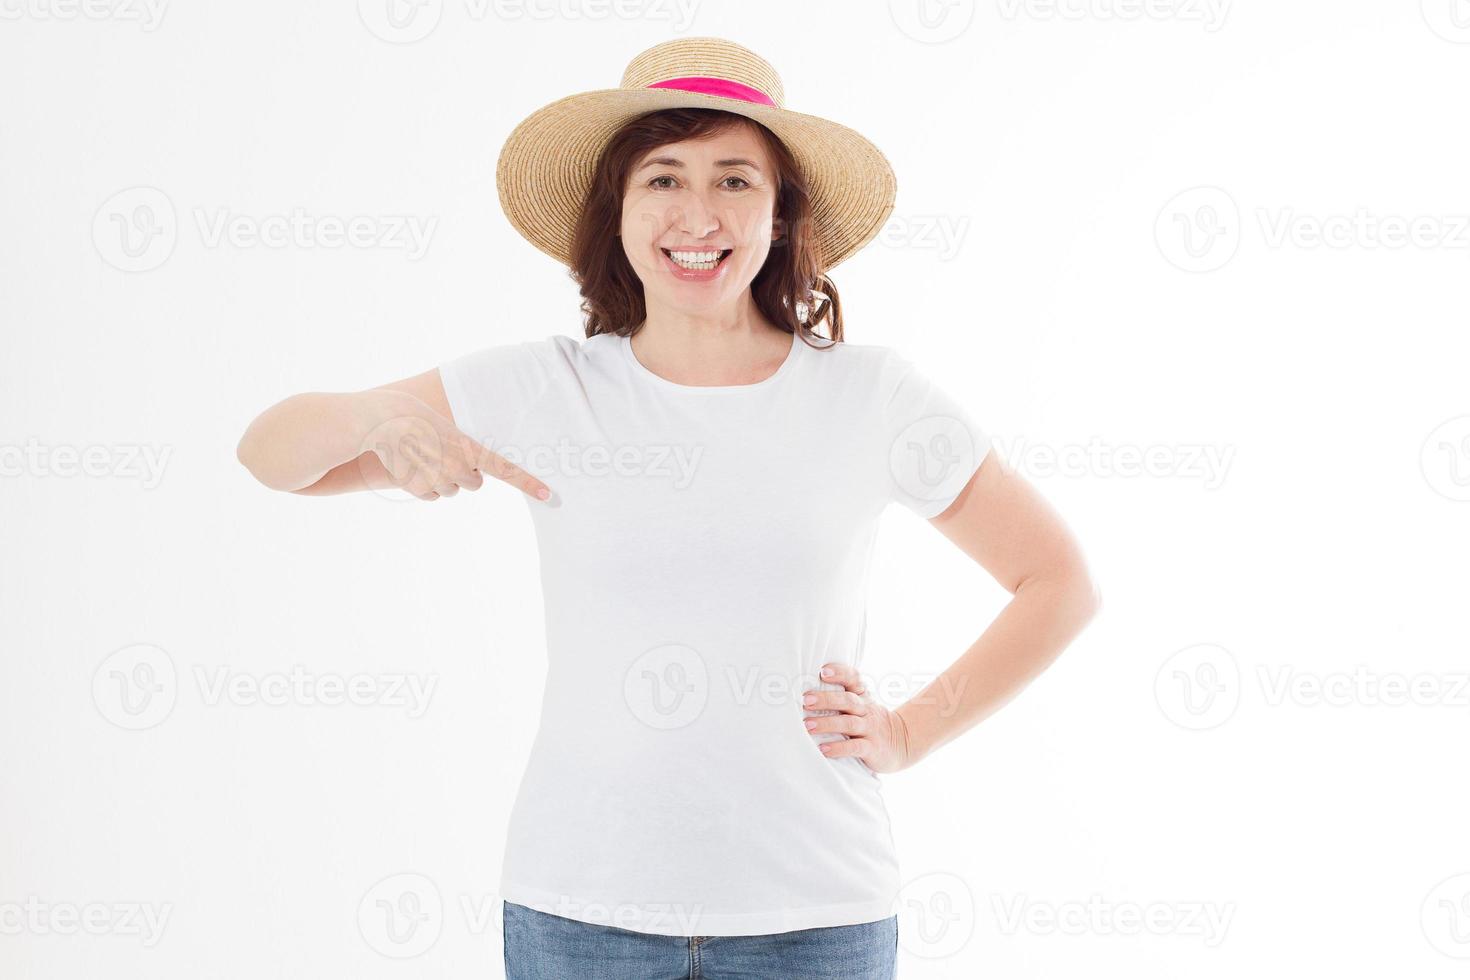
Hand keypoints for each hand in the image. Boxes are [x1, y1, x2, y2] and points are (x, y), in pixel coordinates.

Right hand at [364, 404, 547, 502]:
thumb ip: (463, 447)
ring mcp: (438, 481)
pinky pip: (431, 496)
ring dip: (441, 479)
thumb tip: (472, 466)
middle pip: (473, 484)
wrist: (381, 420)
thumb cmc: (414, 415)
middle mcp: (458, 468)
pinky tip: (410, 467)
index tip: (549, 496)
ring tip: (422, 457)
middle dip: (463, 474)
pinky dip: (423, 486)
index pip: (507, 470)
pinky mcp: (418, 489)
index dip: (529, 484)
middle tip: (443, 454)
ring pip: (451, 491)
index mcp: (469, 447)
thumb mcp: (447, 426)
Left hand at [802, 662, 913, 774]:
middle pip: (848, 700)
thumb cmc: (870, 721)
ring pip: (849, 723)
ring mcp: (870, 729)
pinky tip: (823, 749)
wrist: (901, 742)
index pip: (854, 678)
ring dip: (827, 724)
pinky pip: (855, 747)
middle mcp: (867, 709)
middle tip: (805, 700)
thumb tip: (804, 691)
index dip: (840, 673)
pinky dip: (839, 748)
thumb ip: (841, 696)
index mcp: (862, 696)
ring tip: (808, 725)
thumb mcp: (862, 704)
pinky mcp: (872, 749)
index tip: (823, 671)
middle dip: (826, 699)